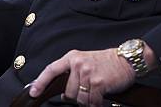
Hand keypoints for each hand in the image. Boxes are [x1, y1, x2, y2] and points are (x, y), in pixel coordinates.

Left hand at [30, 44, 156, 106]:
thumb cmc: (108, 61)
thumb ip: (72, 72)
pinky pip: (91, 102)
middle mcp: (78, 64)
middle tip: (88, 89)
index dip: (40, 82)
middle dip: (76, 96)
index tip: (33, 93)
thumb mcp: (86, 60)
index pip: (52, 69)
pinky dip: (96, 103)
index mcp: (73, 57)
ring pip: (79, 99)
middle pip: (67, 92)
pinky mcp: (98, 83)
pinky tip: (101, 95)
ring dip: (87, 100)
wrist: (127, 59)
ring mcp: (87, 73)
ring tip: (96, 90)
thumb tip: (61, 92)